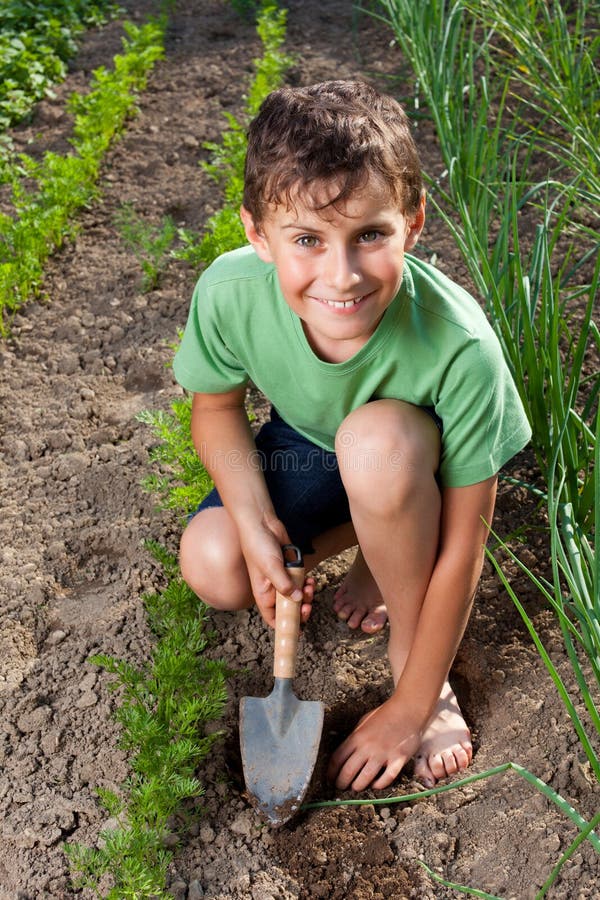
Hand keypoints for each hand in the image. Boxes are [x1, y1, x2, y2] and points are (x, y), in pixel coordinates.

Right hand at [240, 512, 314, 627]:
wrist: (261, 523)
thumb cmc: (258, 546)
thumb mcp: (270, 567)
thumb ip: (284, 585)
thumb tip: (297, 600)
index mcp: (263, 595)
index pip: (274, 619)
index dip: (286, 626)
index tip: (299, 626)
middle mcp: (273, 589)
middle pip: (290, 609)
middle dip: (301, 610)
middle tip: (308, 604)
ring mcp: (282, 579)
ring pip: (298, 596)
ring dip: (307, 595)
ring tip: (310, 587)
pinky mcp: (290, 569)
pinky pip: (301, 582)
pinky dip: (307, 583)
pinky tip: (310, 579)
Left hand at [327, 697, 423, 791]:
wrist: (407, 709)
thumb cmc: (385, 714)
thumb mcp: (364, 722)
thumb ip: (355, 737)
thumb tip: (346, 752)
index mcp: (357, 736)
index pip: (337, 758)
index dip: (331, 771)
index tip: (330, 778)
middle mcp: (368, 746)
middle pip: (348, 771)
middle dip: (341, 783)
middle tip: (340, 787)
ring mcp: (383, 753)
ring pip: (365, 778)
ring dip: (357, 786)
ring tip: (356, 788)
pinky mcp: (398, 759)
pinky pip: (386, 778)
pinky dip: (379, 785)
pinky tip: (375, 785)